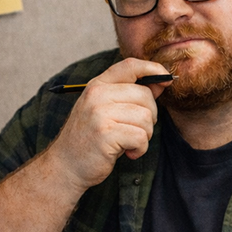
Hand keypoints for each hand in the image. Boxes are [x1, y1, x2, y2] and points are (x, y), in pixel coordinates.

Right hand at [46, 58, 171, 190]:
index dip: (153, 69)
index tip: (166, 79)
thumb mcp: (106, 110)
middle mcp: (97, 94)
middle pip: (145, 95)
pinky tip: (128, 153)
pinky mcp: (105, 133)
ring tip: (128, 143)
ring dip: (144, 135)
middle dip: (150, 116)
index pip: (130, 66)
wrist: (65, 166)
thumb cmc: (90, 139)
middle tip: (135, 131)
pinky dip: (140, 149)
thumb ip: (131, 95)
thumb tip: (162, 82)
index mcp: (97, 85)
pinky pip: (140, 137)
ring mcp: (99, 113)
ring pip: (146, 117)